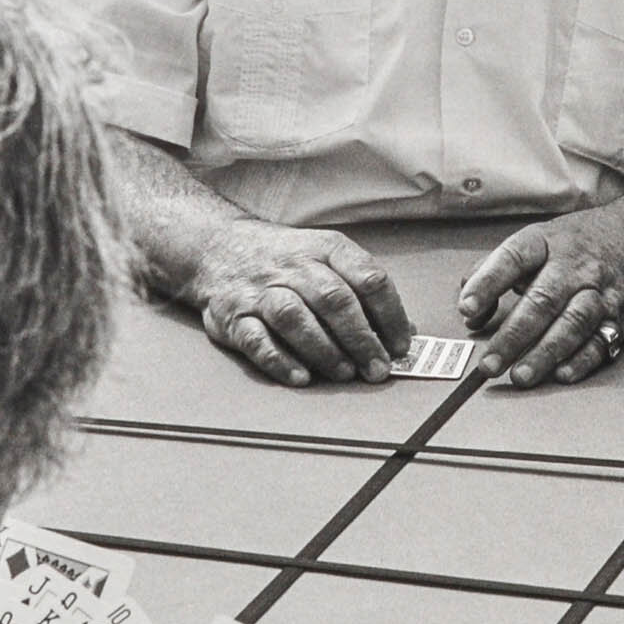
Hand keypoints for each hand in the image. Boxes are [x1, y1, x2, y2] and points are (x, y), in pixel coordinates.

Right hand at [183, 218, 414, 386]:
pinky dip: (279, 360)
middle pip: (333, 299)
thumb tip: (404, 331)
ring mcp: (260, 290)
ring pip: (294, 317)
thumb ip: (363, 291)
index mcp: (325, 249)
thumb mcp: (327, 258)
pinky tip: (301, 377)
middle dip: (361, 339)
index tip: (401, 345)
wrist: (218, 247)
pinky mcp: (232, 316)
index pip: (368, 277)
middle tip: (377, 368)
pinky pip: (255, 339)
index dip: (390, 314)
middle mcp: (293, 266)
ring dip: (324, 349)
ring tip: (344, 373)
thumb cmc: (287, 261)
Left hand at [459, 195, 623, 387]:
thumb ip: (495, 270)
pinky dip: (582, 360)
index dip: (488, 282)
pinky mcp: (621, 316)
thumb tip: (470, 309)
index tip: (467, 308)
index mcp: (547, 243)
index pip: (513, 258)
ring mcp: (601, 291)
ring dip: (545, 353)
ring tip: (520, 376)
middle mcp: (575, 266)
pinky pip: (602, 341)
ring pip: (573, 323)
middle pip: (543, 300)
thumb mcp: (536, 241)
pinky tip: (562, 374)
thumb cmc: (577, 245)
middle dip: (513, 336)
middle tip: (489, 364)